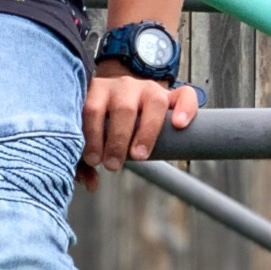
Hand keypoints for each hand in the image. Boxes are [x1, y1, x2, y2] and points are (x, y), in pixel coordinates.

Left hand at [78, 59, 199, 192]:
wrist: (125, 103)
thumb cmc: (103, 123)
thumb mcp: (90, 138)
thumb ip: (84, 161)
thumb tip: (91, 184)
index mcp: (97, 92)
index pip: (91, 108)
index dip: (91, 135)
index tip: (92, 160)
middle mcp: (123, 86)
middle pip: (123, 107)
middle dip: (117, 140)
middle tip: (113, 165)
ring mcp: (148, 88)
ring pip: (154, 102)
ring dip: (146, 132)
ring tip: (139, 156)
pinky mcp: (171, 94)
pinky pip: (184, 94)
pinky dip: (186, 108)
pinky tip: (179, 125)